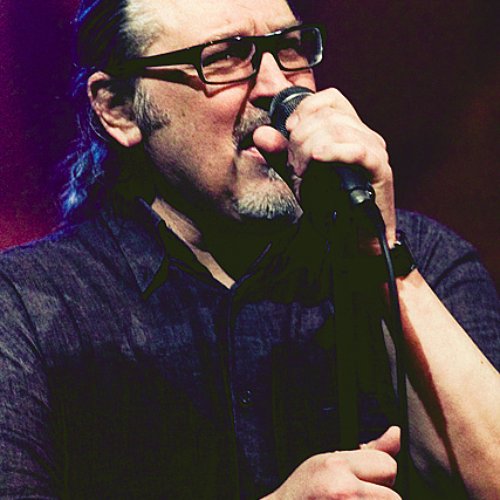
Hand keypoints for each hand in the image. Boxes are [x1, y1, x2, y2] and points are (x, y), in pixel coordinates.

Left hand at [253, 88, 395, 252]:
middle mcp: (364, 134)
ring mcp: (374, 150)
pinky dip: (335, 151)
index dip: (305, 108)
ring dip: (311, 148)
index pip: (330, 99)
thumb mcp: (298, 175)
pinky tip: (318, 157)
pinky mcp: (380, 169)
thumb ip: (279, 154)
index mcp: (349, 130)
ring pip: (338, 130)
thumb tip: (261, 134)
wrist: (353, 235)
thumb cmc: (329, 203)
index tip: (288, 129)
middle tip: (294, 164)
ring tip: (303, 171)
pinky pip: (358, 151)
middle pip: (328, 116)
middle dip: (301, 137)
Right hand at [261, 426, 400, 498]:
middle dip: (378, 497)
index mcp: (337, 467)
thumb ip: (369, 451)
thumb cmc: (303, 491)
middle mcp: (344, 493)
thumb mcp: (330, 461)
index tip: (358, 480)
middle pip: (394, 497)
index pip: (388, 467)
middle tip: (349, 498)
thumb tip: (396, 432)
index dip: (377, 475)